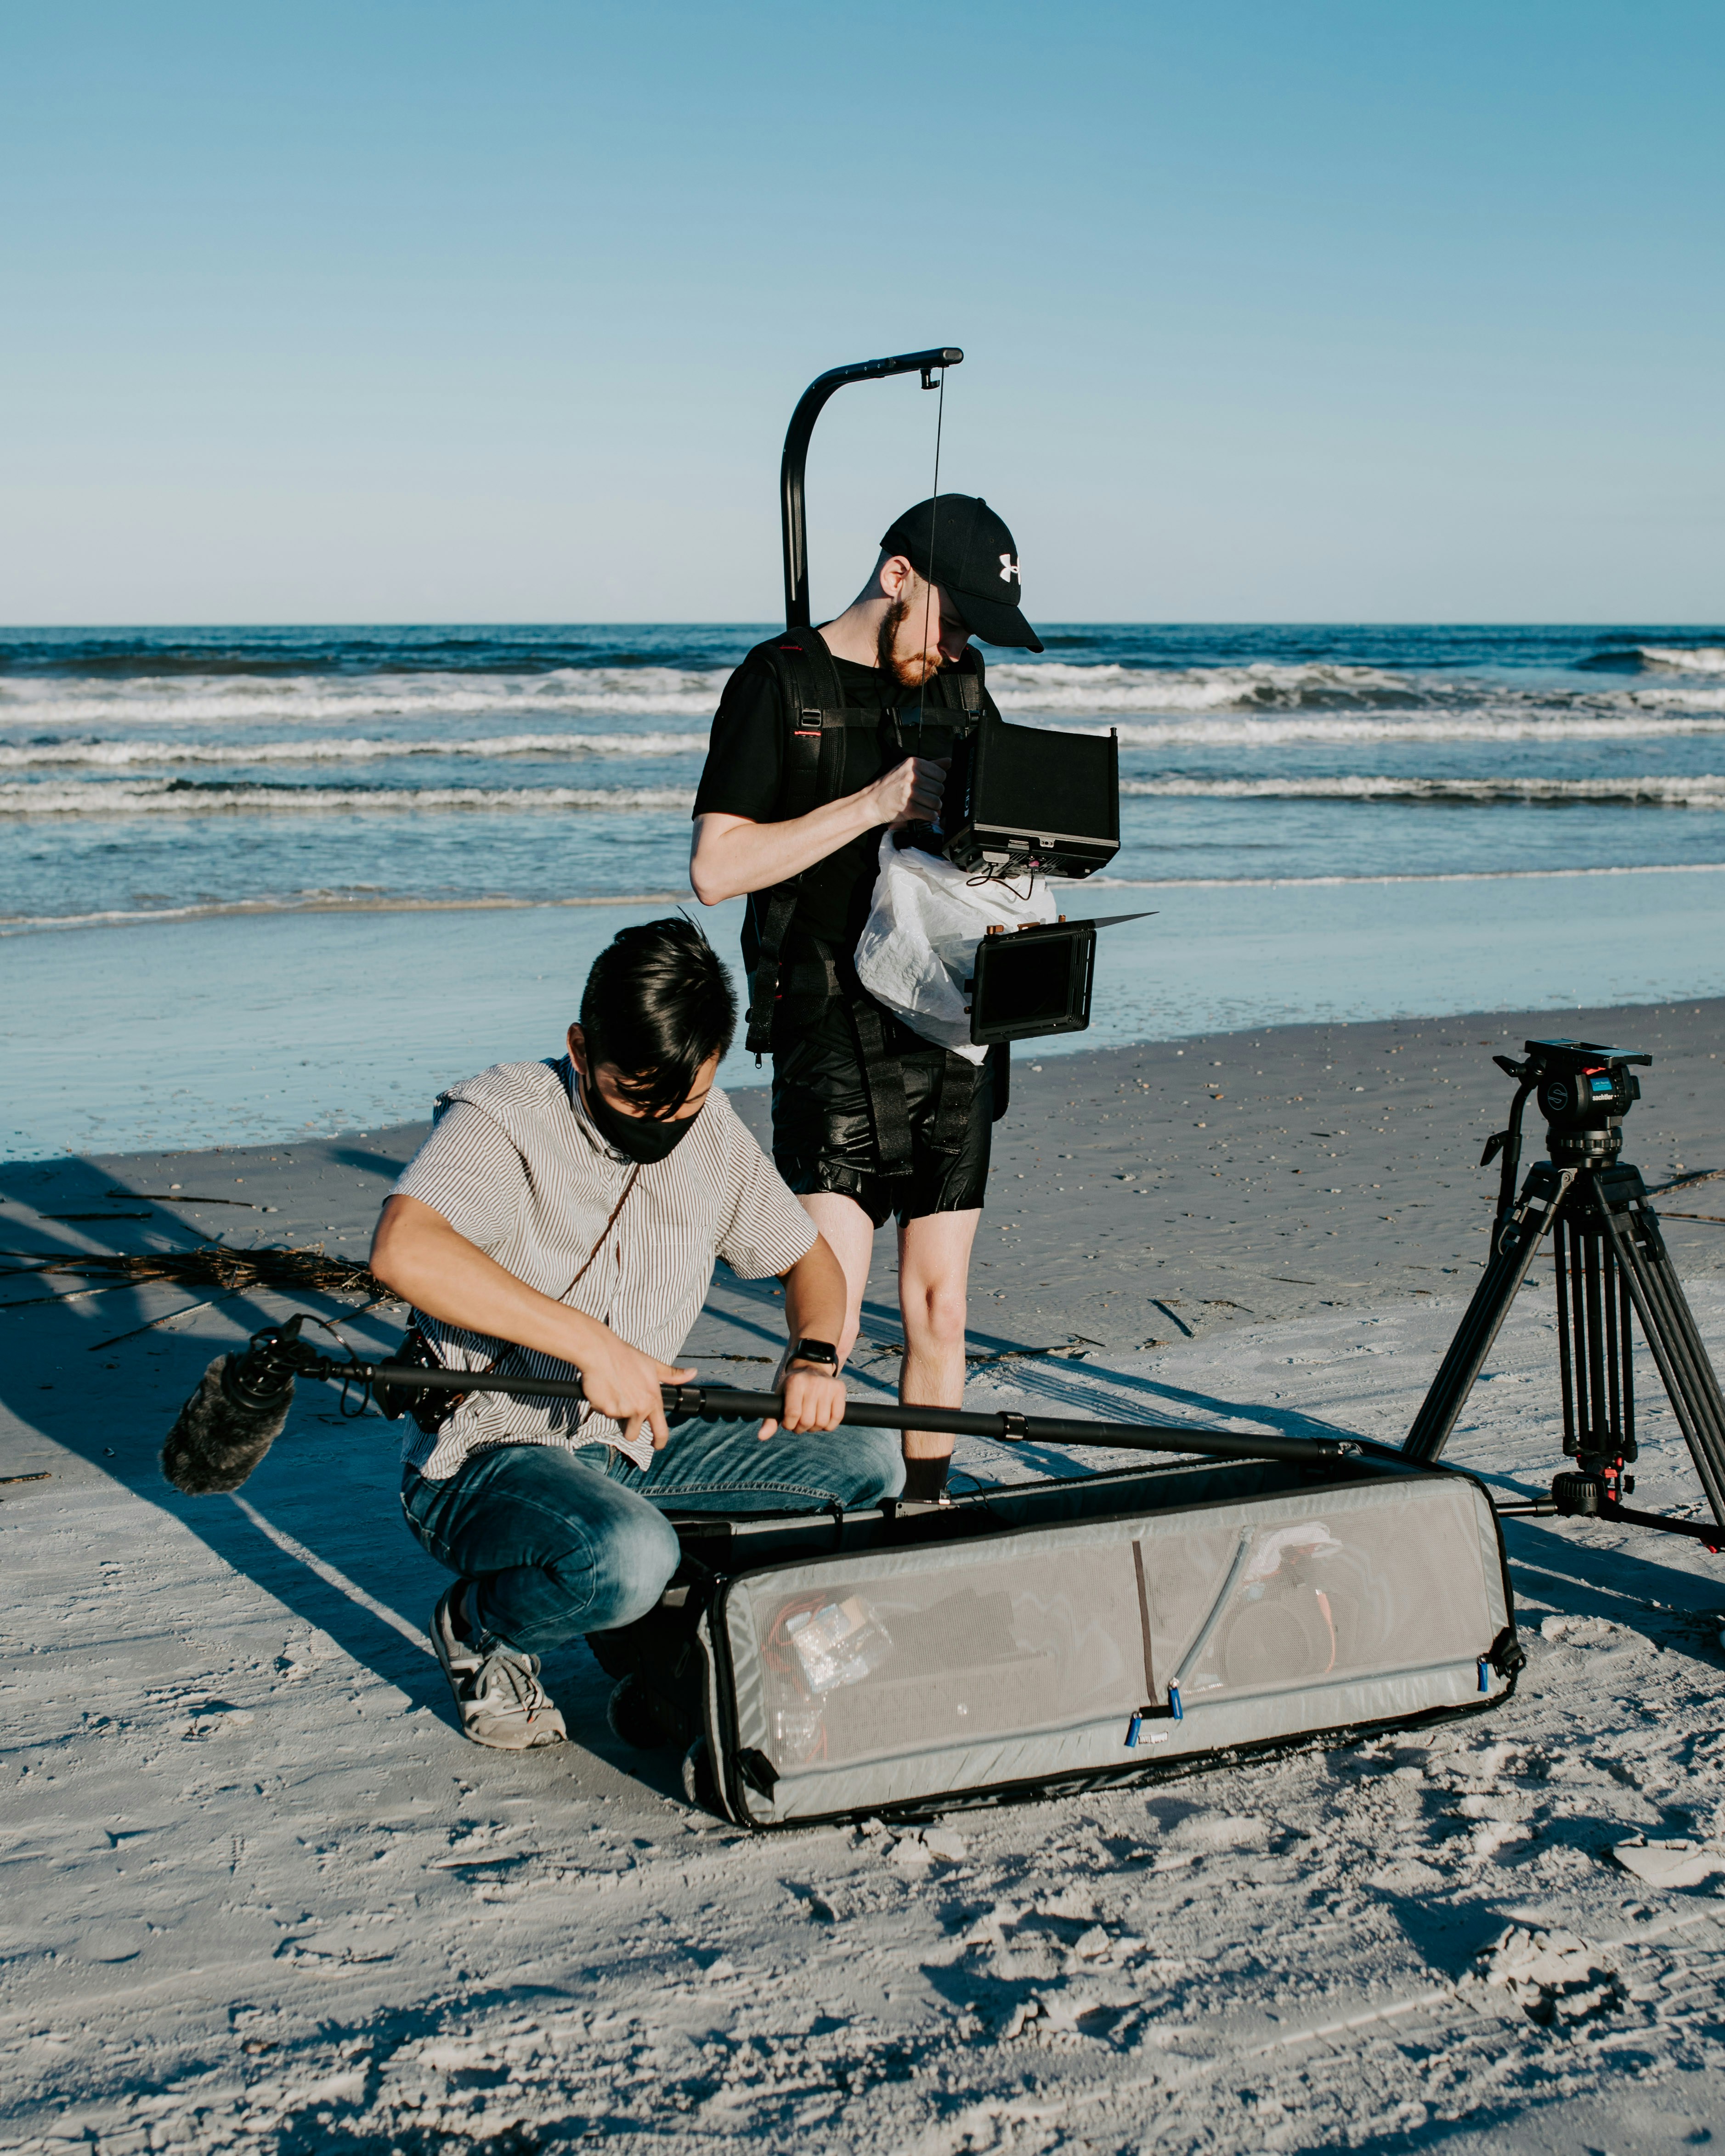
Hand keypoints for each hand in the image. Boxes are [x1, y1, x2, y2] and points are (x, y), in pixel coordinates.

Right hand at [576, 1336, 696, 1450]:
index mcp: (653, 1401)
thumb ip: (672, 1375)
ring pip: (617, 1422)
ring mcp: (622, 1411)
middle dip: (628, 1427)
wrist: (601, 1352)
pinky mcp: (605, 1409)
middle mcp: (639, 1409)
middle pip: (633, 1434)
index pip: (661, 1431)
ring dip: (615, 1413)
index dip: (659, 1442)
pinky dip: (603, 1404)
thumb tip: (693, 1373)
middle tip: (624, 1405)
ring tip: (615, 1392)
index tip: (656, 1445)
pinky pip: (604, 1413)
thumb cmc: (627, 1357)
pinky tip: (604, 1388)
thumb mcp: (653, 1365)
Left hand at [759, 1363, 846, 1441]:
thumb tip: (761, 1437)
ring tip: (810, 1421)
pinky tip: (822, 1421)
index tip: (788, 1423)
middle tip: (799, 1424)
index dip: (789, 1425)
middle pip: (807, 1421)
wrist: (811, 1366)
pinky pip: (837, 1418)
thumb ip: (770, 1418)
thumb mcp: (779, 1397)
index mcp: (795, 1383)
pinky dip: (829, 1426)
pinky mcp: (840, 1389)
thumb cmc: (792, 1387)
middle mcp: (812, 1383)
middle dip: (801, 1428)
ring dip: (814, 1428)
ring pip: (822, 1422)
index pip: (793, 1415)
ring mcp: (828, 1385)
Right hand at [866, 755, 947, 829]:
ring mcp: (909, 791)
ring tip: (925, 806)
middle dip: (935, 795)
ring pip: (936, 802)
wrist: (872, 802)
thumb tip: (949, 761)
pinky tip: (925, 814)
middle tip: (925, 797)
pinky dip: (930, 816)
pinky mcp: (908, 807)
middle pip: (940, 789)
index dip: (937, 782)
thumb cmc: (891, 786)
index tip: (929, 786)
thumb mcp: (908, 769)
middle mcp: (911, 776)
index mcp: (913, 764)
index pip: (941, 774)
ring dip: (934, 807)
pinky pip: (930, 814)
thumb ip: (930, 765)